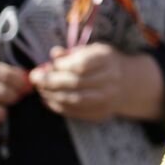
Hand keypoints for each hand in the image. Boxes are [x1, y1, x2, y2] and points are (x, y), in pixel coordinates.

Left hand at [31, 44, 164, 122]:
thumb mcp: (93, 50)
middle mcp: (111, 80)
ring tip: (40, 89)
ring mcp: (108, 99)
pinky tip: (49, 99)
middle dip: (50, 81)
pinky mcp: (102, 114)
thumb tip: (54, 54)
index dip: (61, 66)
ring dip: (52, 95)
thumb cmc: (105, 63)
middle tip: (35, 78)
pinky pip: (75, 112)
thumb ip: (73, 52)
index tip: (47, 65)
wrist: (129, 83)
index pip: (81, 65)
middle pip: (76, 83)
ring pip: (74, 100)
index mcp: (108, 60)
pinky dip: (58, 107)